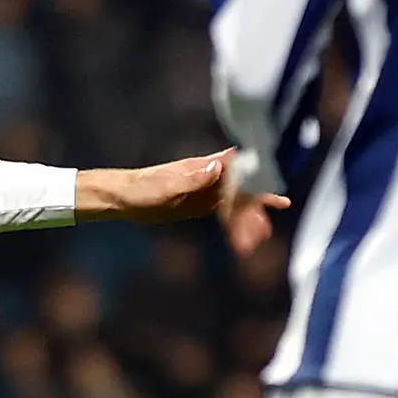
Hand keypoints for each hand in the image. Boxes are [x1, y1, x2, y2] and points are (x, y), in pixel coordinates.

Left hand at [77, 149, 287, 253]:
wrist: (122, 198)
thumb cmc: (139, 189)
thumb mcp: (164, 187)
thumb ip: (191, 179)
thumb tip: (217, 167)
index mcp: (202, 166)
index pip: (237, 164)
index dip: (258, 168)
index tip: (276, 176)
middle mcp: (209, 175)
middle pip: (242, 185)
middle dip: (256, 202)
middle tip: (268, 221)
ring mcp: (207, 189)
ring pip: (237, 200)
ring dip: (251, 216)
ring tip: (263, 234)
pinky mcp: (202, 204)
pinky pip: (226, 212)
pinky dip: (240, 220)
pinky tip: (255, 227)